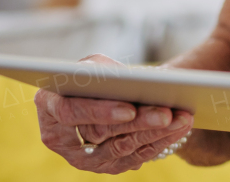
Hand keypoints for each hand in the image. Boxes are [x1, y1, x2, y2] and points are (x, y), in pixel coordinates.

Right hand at [35, 54, 193, 173]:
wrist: (107, 94)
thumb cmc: (97, 74)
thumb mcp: (95, 64)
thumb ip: (101, 71)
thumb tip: (121, 83)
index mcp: (48, 105)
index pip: (69, 112)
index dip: (99, 112)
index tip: (129, 109)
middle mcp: (59, 137)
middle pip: (100, 134)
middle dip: (138, 122)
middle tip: (166, 113)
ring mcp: (81, 157)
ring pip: (121, 149)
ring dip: (155, 134)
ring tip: (181, 119)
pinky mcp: (105, 165)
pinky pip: (133, 157)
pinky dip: (159, 142)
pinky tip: (179, 129)